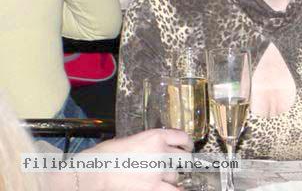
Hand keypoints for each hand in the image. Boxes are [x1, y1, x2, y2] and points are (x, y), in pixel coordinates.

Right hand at [78, 129, 192, 190]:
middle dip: (179, 163)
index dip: (187, 144)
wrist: (93, 173)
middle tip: (174, 167)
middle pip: (182, 158)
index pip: (182, 138)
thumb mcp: (130, 140)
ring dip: (171, 179)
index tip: (188, 148)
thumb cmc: (105, 156)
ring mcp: (158, 171)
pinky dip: (175, 190)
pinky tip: (175, 189)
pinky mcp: (153, 188)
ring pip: (176, 176)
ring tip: (161, 180)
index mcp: (155, 136)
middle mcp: (161, 152)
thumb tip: (156, 149)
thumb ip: (148, 143)